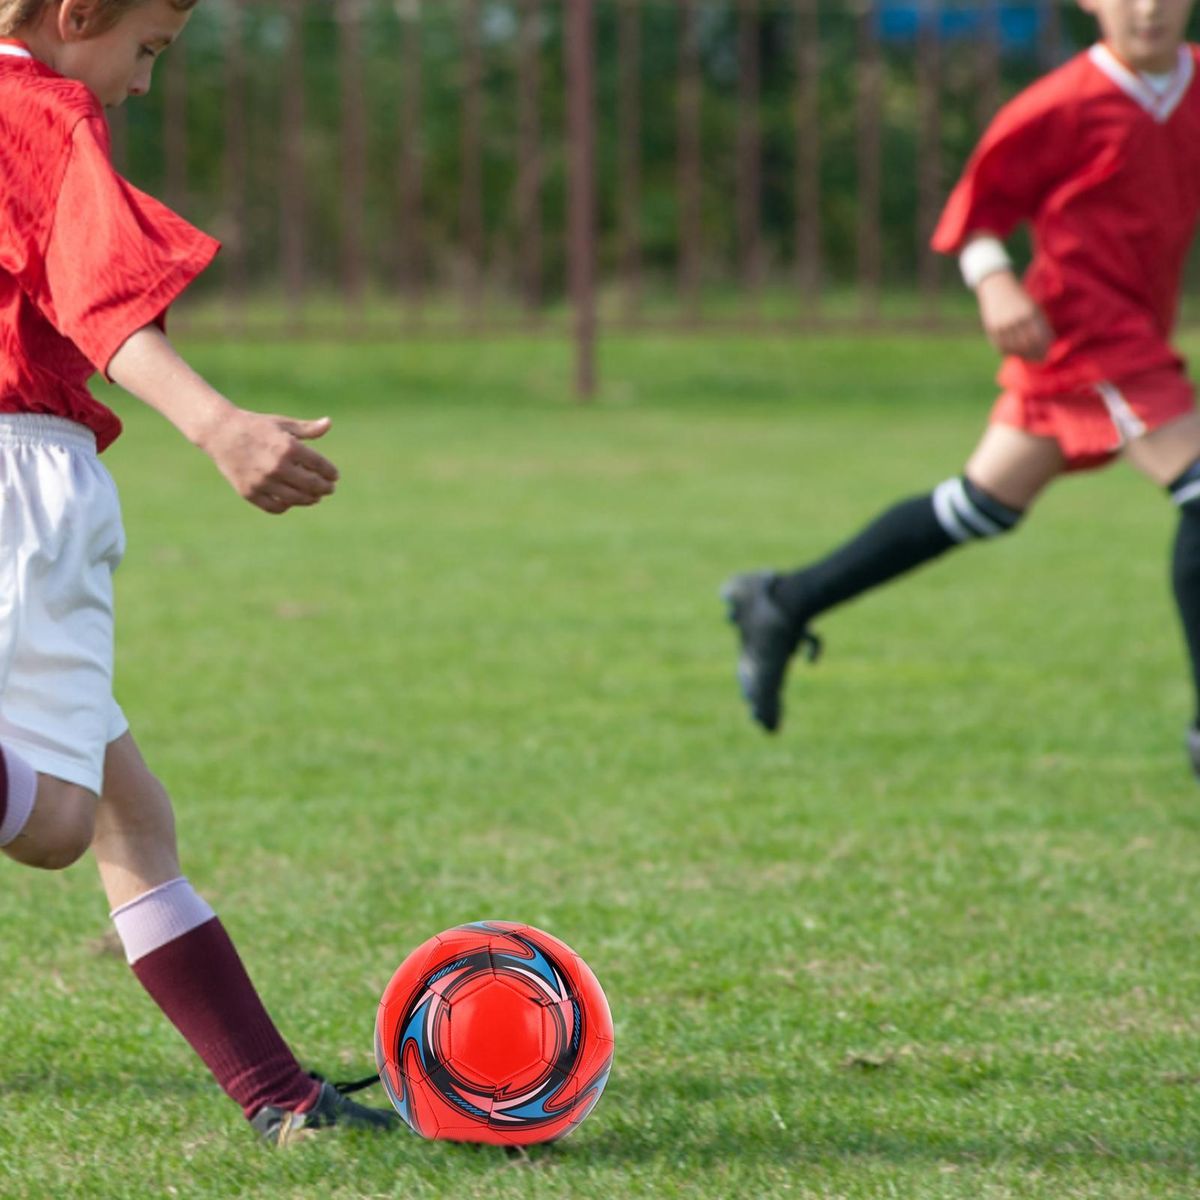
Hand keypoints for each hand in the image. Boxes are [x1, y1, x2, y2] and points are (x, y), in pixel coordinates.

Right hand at [201, 410, 338, 513]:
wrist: (220, 432)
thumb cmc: (255, 426)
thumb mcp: (282, 424)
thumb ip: (307, 429)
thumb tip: (329, 423)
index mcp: (288, 447)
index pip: (319, 465)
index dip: (330, 473)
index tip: (334, 476)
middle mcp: (277, 466)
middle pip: (311, 485)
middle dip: (324, 488)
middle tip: (329, 489)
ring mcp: (263, 482)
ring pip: (295, 499)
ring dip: (309, 499)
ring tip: (315, 497)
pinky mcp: (249, 492)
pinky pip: (274, 507)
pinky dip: (286, 506)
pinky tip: (291, 500)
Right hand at [975, 270, 1053, 361]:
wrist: (997, 286)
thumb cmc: (1019, 298)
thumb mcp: (1033, 307)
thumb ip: (1040, 324)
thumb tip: (1049, 342)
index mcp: (1030, 313)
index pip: (1038, 338)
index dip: (1042, 349)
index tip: (1045, 355)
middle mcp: (1017, 319)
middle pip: (1026, 345)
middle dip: (1033, 354)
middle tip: (1037, 359)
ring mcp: (1003, 324)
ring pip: (1014, 348)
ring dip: (1021, 355)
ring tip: (1025, 356)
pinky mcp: (993, 328)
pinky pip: (1001, 347)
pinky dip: (1008, 352)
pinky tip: (1013, 353)